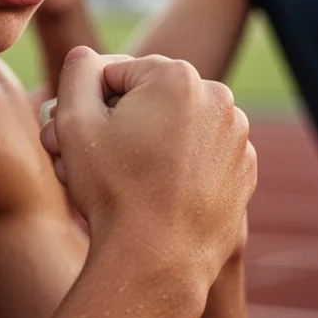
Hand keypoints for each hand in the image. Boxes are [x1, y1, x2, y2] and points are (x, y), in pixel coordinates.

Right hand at [40, 47, 255, 282]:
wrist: (159, 261)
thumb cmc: (112, 189)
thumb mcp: (73, 120)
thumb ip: (77, 72)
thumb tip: (88, 57)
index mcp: (177, 75)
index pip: (114, 74)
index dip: (88, 105)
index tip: (81, 138)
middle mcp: (217, 96)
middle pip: (147, 98)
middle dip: (117, 122)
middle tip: (92, 161)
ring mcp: (236, 134)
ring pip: (174, 124)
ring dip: (147, 141)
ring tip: (124, 179)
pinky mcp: (243, 168)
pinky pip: (200, 152)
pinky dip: (178, 164)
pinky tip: (156, 192)